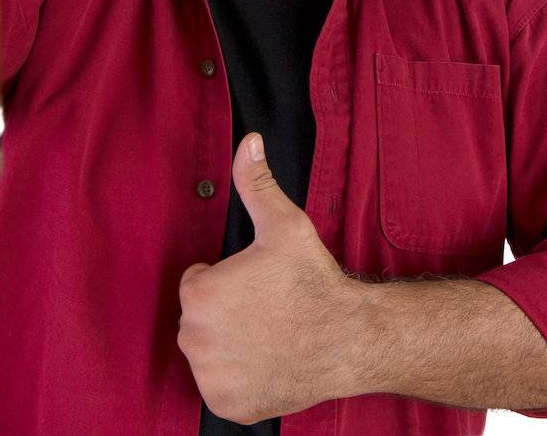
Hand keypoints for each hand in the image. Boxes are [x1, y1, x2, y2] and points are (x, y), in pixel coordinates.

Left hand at [176, 133, 368, 424]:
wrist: (351, 339)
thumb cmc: (315, 282)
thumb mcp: (284, 225)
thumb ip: (255, 183)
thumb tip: (248, 141)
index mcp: (200, 294)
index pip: (197, 285)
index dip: (226, 283)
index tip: (257, 288)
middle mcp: (196, 338)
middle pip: (198, 321)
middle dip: (224, 315)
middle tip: (265, 312)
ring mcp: (212, 376)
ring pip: (208, 354)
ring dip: (228, 347)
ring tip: (267, 336)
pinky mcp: (227, 404)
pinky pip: (220, 388)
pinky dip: (238, 381)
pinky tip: (266, 364)